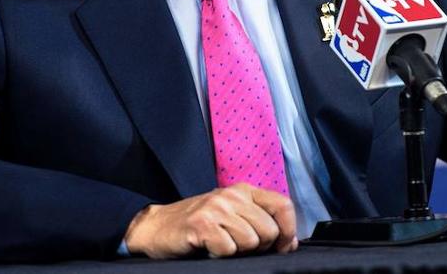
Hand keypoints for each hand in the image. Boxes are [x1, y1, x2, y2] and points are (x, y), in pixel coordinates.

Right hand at [123, 183, 297, 258]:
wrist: (157, 227)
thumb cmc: (199, 224)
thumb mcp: (233, 215)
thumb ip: (260, 222)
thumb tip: (290, 243)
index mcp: (244, 191)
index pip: (283, 205)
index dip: (288, 230)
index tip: (283, 246)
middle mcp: (232, 196)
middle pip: (269, 230)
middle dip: (260, 247)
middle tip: (239, 246)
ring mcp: (217, 209)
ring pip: (251, 242)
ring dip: (238, 251)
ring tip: (222, 244)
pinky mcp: (202, 225)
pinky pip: (228, 249)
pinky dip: (220, 255)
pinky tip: (209, 248)